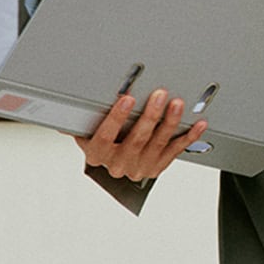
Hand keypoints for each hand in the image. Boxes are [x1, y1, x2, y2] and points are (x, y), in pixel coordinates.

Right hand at [74, 89, 207, 181]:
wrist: (112, 164)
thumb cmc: (100, 141)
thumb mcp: (86, 129)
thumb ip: (80, 118)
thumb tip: (66, 103)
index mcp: (98, 154)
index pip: (106, 136)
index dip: (117, 117)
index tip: (127, 99)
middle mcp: (118, 164)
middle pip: (136, 139)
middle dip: (150, 116)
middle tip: (159, 96)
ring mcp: (139, 167)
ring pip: (157, 144)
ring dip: (170, 123)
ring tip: (177, 104)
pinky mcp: (157, 167)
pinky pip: (175, 151)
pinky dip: (188, 137)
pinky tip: (198, 125)